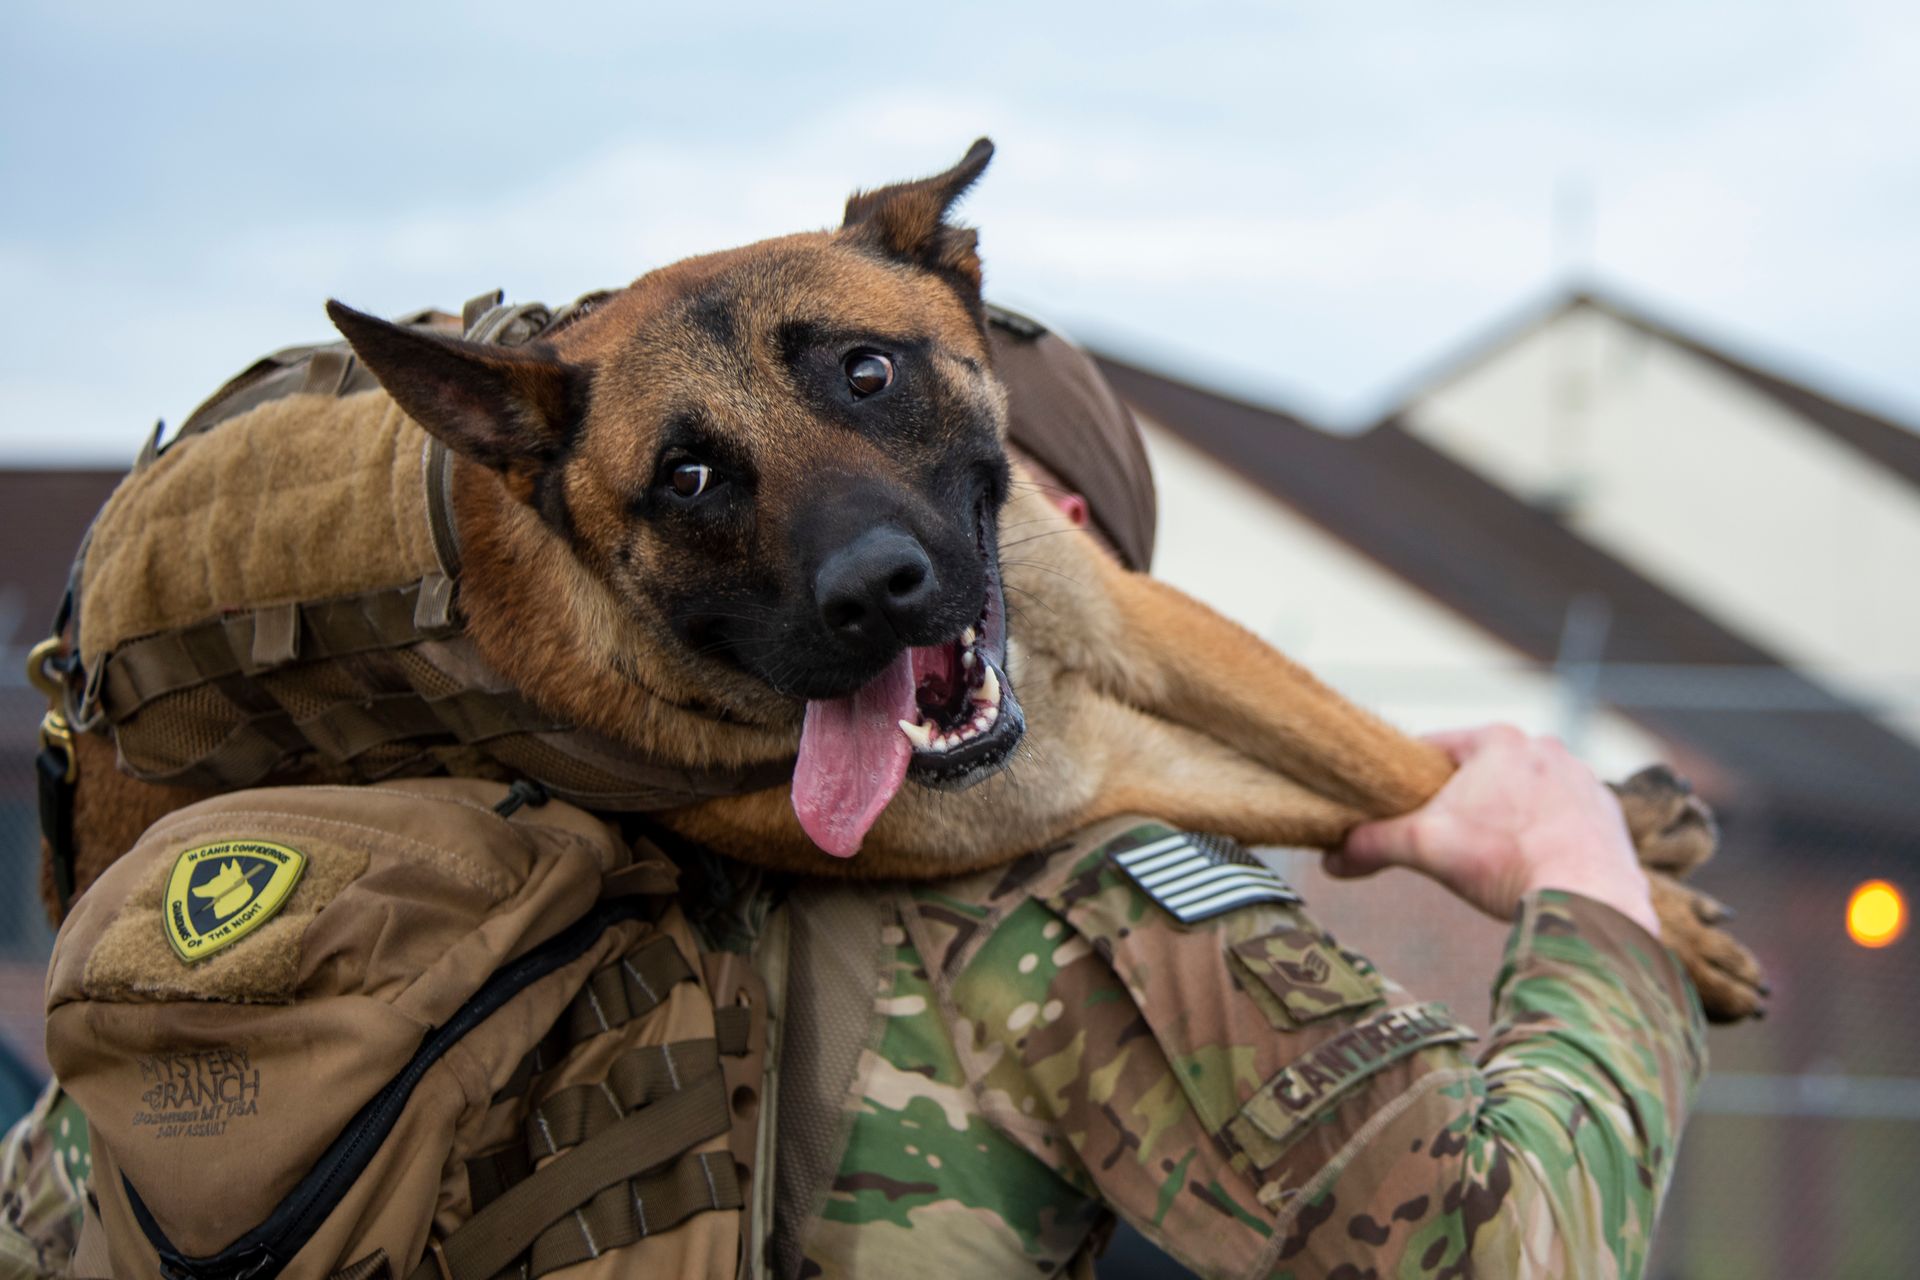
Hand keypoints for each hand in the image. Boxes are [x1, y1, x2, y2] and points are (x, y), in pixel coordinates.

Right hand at [1329, 725, 1658, 936]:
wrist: (1589, 901)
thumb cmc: (1504, 862)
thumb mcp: (1424, 848)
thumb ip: (1373, 845)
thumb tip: (1331, 860)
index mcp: (1498, 741)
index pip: (1437, 746)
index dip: (1410, 774)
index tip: (1395, 799)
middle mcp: (1545, 748)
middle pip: (1483, 768)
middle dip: (1461, 797)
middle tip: (1441, 834)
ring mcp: (1582, 778)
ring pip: (1525, 790)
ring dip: (1505, 813)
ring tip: (1488, 852)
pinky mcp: (1607, 812)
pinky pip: (1563, 814)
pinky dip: (1544, 832)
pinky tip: (1531, 862)